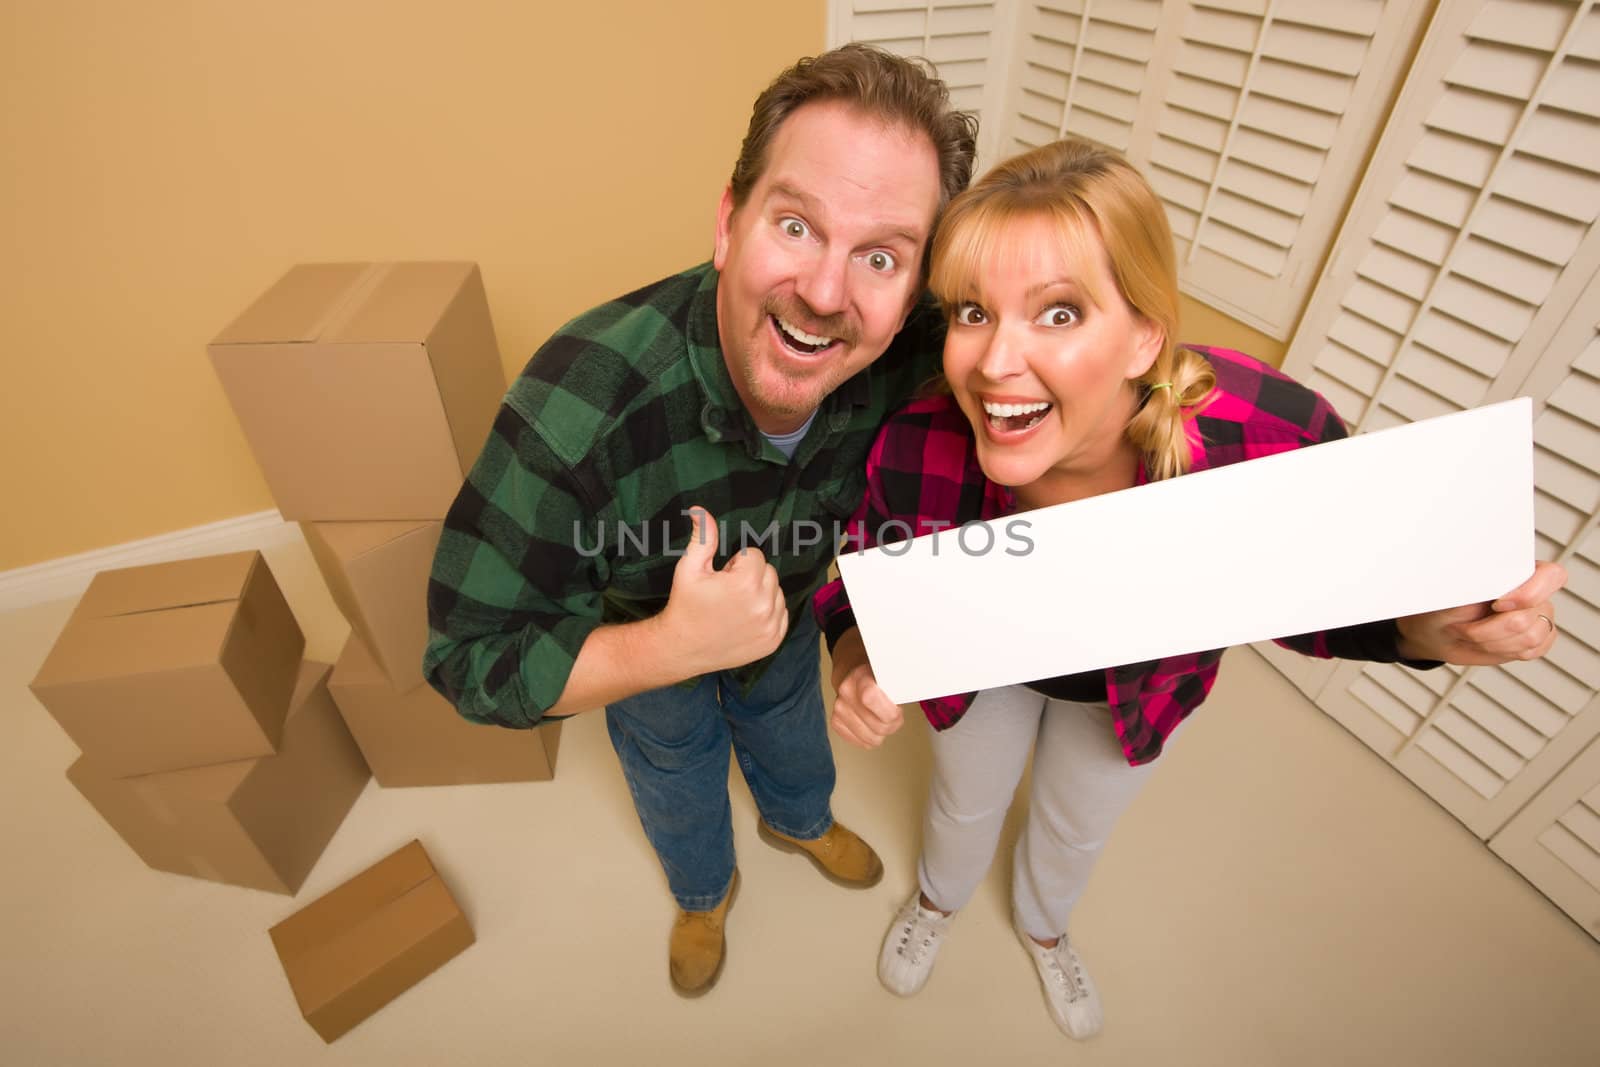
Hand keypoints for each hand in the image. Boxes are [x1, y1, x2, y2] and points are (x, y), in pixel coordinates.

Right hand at [658, 507, 787, 674]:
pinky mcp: (773, 641)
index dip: (735, 564)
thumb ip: (703, 538)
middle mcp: (764, 605)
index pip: (754, 556)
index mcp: (746, 584)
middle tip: (727, 592)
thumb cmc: (685, 605)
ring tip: (735, 606)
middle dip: (750, 576)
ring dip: (760, 594)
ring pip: (777, 592)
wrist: (683, 648)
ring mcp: (771, 626)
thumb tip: (701, 509)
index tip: (721, 578)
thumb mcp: (690, 568)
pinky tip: (745, 619)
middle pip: (769, 572)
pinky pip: (781, 613)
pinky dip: (767, 613)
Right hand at [829, 628, 903, 748]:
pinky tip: (871, 722)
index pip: (870, 698)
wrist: (852, 667)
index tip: (898, 708)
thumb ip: (901, 681)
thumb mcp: (891, 669)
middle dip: (892, 723)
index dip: (890, 711)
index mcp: (860, 675)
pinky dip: (870, 736)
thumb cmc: (878, 672)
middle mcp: (846, 691)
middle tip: (894, 712)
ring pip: (871, 739)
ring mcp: (839, 707)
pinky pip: (861, 742)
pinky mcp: (835, 721)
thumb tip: (925, 687)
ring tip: (882, 716)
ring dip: (882, 731)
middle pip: (878, 726)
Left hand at [1396, 560, 1566, 664]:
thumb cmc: (1443, 607)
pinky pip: (1531, 651)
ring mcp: (1539, 616)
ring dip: (1491, 641)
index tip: (1497, 604)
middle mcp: (1535, 592)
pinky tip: (1485, 643)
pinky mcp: (1538, 640)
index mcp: (1518, 570)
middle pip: (1528, 617)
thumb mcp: (1452, 592)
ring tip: (1470, 634)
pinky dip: (1501, 651)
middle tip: (1462, 626)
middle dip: (1488, 629)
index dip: (1529, 593)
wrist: (1438, 632)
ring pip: (1530, 638)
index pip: (1551, 576)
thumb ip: (1479, 583)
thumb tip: (1490, 577)